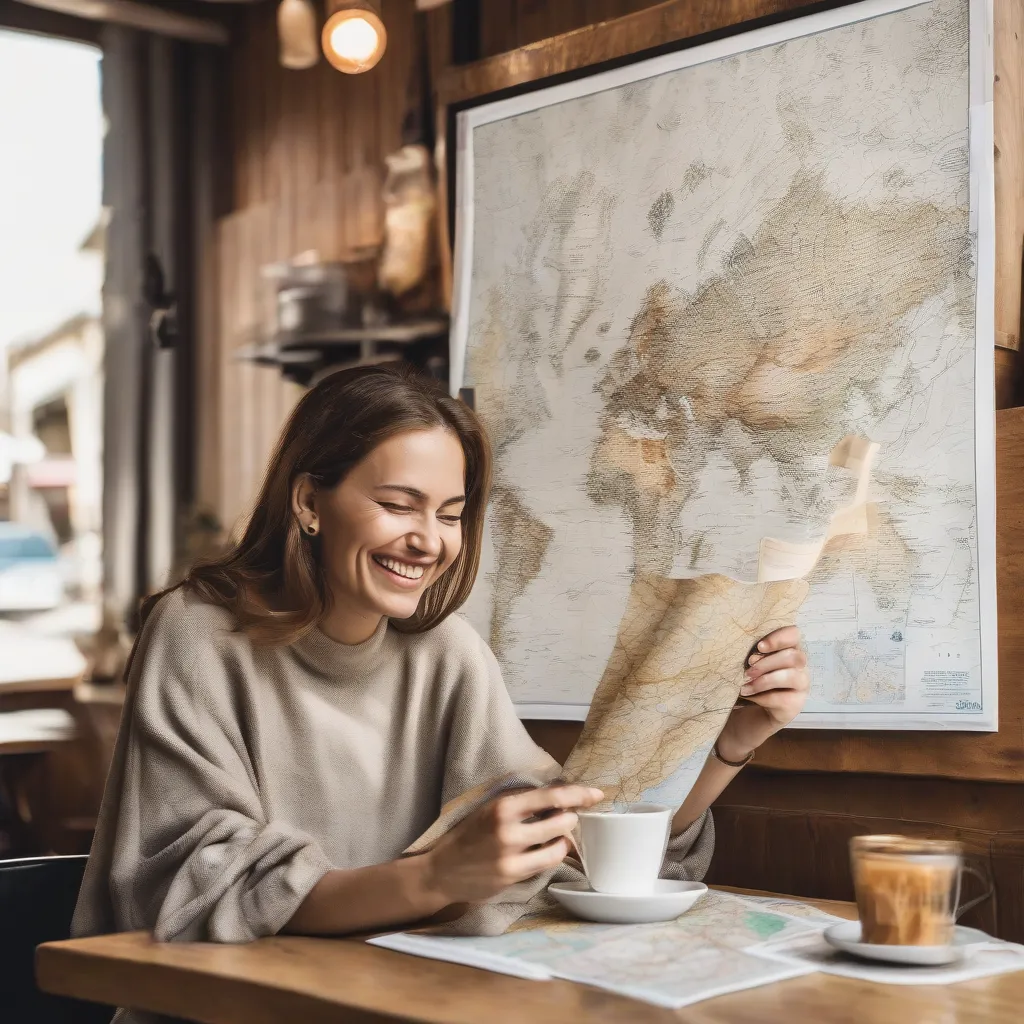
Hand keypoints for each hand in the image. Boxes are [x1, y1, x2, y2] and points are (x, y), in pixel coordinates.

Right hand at [423, 784, 603, 904]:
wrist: (441, 870)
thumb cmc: (468, 835)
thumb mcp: (489, 809)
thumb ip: (520, 804)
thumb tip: (559, 800)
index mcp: (502, 806)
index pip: (551, 796)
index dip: (578, 794)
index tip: (596, 794)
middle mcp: (508, 829)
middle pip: (561, 821)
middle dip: (571, 819)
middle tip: (569, 818)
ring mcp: (511, 856)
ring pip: (558, 846)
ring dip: (564, 840)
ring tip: (558, 837)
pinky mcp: (512, 876)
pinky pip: (545, 864)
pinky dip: (551, 856)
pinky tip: (545, 851)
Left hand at [716, 625, 809, 761]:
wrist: (751, 713)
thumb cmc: (751, 680)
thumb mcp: (751, 663)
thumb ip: (754, 653)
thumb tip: (746, 650)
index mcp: (790, 650)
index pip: (795, 635)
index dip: (779, 638)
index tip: (759, 646)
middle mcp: (801, 667)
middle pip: (793, 657)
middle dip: (767, 662)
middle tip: (747, 667)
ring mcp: (801, 687)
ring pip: (791, 676)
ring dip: (764, 680)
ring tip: (744, 684)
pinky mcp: (795, 706)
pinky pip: (781, 698)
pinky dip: (761, 696)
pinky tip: (748, 695)